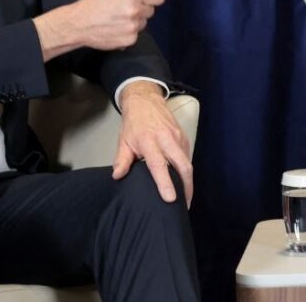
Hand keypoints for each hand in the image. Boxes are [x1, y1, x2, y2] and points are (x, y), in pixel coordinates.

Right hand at [35, 0, 165, 58]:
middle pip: (151, 9)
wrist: (78, 24)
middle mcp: (135, 11)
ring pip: (144, 22)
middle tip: (123, 7)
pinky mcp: (130, 40)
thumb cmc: (97, 3)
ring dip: (135, 20)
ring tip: (117, 18)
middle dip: (141, 7)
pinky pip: (137, 34)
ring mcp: (133, 27)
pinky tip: (116, 28)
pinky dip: (129, 32)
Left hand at [112, 80, 193, 205]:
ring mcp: (178, 137)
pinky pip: (187, 157)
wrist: (146, 100)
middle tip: (185, 205)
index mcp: (149, 141)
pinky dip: (186, 170)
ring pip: (188, 162)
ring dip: (188, 181)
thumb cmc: (133, 123)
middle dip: (187, 187)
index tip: (170, 199)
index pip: (159, 165)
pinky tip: (183, 181)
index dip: (165, 183)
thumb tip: (118, 177)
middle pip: (183, 165)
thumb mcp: (123, 141)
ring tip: (185, 197)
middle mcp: (167, 139)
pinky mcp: (184, 137)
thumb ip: (122, 160)